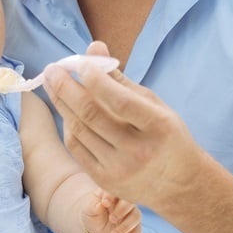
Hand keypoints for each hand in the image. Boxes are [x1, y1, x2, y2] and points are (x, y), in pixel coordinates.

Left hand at [45, 40, 206, 211]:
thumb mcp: (154, 105)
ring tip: (52, 84)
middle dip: (66, 88)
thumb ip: (121, 79)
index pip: (120, 101)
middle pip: (92, 115)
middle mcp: (139, 151)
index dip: (96, 80)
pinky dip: (69, 125)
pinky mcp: (105, 181)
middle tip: (52, 69)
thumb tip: (94, 47)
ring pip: (79, 130)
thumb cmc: (166, 136)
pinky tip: (65, 110)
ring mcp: (120, 169)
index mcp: (158, 126)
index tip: (80, 64)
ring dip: (62, 103)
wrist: (179, 185)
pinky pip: (77, 148)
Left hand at [81, 190, 141, 232]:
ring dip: (125, 227)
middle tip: (111, 219)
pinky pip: (137, 232)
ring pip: (136, 216)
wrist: (94, 230)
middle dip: (122, 210)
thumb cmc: (91, 215)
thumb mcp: (88, 209)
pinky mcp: (135, 227)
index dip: (112, 195)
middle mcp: (125, 202)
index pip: (117, 189)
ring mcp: (131, 214)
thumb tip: (102, 203)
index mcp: (113, 193)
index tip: (105, 203)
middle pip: (130, 201)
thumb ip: (93, 205)